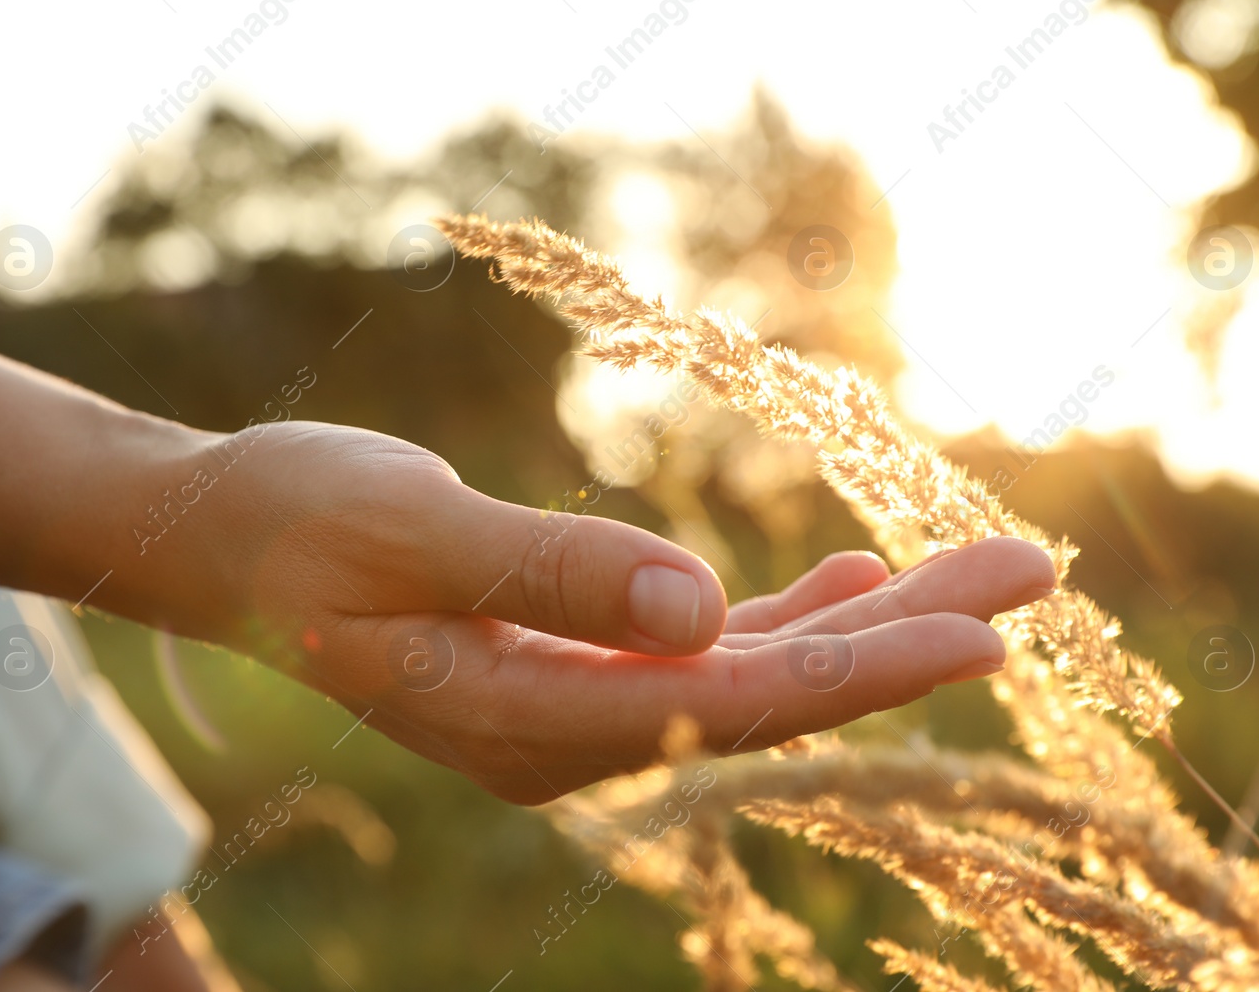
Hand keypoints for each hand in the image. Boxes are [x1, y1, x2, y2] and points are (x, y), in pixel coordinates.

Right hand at [194, 422, 1056, 802]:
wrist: (223, 540)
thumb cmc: (294, 525)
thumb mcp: (408, 534)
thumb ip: (547, 572)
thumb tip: (695, 603)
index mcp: (531, 721)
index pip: (732, 702)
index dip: (866, 669)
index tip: (986, 631)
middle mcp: (572, 734)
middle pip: (772, 696)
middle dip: (906, 639)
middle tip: (1035, 576)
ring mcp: (578, 704)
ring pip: (754, 672)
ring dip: (868, 624)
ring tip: (983, 570)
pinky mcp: (577, 662)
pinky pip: (707, 650)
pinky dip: (789, 619)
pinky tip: (856, 585)